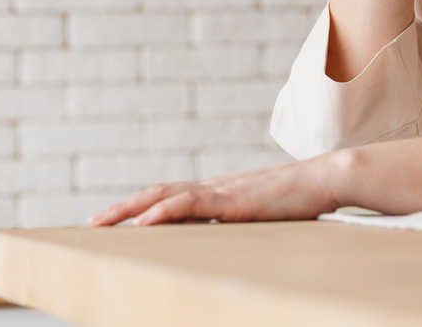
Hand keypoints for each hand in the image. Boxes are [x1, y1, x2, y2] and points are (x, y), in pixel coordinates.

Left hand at [88, 156, 340, 225]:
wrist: (327, 178)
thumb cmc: (304, 201)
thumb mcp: (267, 217)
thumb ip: (245, 225)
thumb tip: (232, 242)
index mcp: (222, 193)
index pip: (174, 196)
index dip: (144, 205)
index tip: (118, 219)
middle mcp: (216, 188)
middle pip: (160, 192)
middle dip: (125, 207)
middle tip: (93, 222)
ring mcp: (223, 191)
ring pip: (166, 195)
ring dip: (131, 207)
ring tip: (103, 221)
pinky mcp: (234, 200)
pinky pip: (192, 202)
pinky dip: (164, 210)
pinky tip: (145, 221)